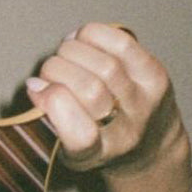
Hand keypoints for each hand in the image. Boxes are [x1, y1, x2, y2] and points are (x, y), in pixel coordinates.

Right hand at [24, 22, 186, 175]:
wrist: (151, 147)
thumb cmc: (99, 144)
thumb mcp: (67, 149)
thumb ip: (49, 119)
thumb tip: (36, 84)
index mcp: (97, 156)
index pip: (80, 133)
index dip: (53, 102)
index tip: (36, 89)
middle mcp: (126, 132)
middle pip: (90, 89)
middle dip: (57, 69)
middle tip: (49, 70)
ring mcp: (145, 103)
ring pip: (105, 64)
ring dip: (73, 50)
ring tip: (64, 53)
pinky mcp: (156, 77)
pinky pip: (123, 45)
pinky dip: (95, 34)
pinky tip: (82, 39)